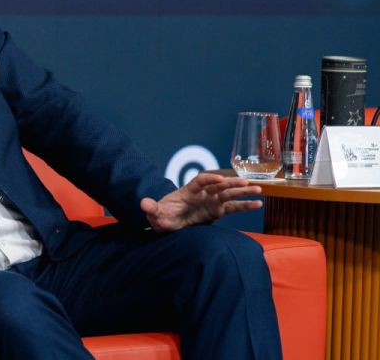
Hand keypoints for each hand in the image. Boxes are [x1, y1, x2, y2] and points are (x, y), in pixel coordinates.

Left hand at [140, 173, 261, 231]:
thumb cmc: (161, 217)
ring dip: (242, 192)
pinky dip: (244, 205)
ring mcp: (210, 202)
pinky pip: (232, 207)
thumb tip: (143, 204)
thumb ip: (151, 209)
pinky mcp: (216, 211)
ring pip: (229, 194)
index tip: (219, 179)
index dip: (209, 179)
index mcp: (187, 192)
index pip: (199, 182)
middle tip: (246, 182)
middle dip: (231, 184)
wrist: (167, 222)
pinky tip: (258, 204)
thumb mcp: (155, 215)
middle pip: (218, 186)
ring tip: (259, 189)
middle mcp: (201, 194)